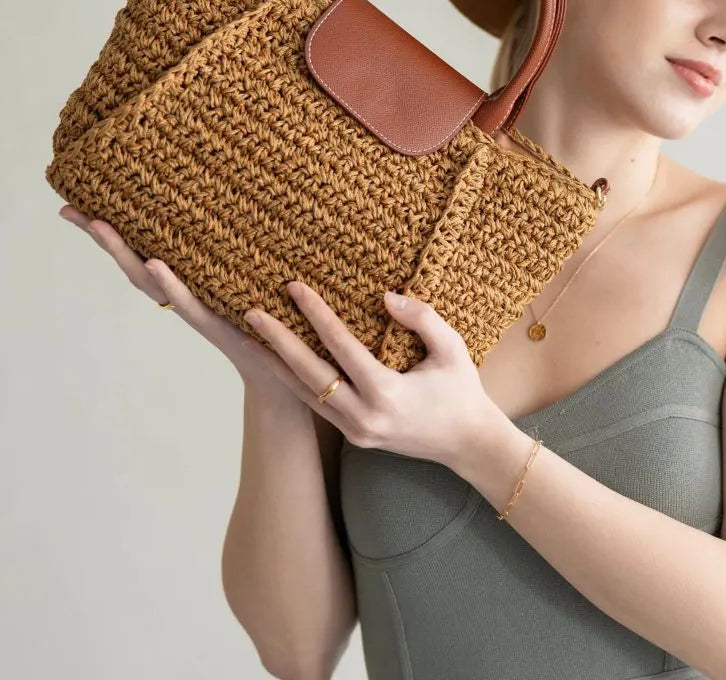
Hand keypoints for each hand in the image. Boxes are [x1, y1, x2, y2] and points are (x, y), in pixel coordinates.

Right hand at [56, 204, 305, 409]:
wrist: (283, 373)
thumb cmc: (266, 323)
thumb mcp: (246, 279)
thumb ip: (235, 250)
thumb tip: (241, 200)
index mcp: (186, 281)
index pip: (141, 251)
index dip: (112, 231)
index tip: (79, 203)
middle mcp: (183, 294)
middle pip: (133, 262)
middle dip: (102, 237)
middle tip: (70, 210)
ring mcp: (196, 308)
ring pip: (151, 280)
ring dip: (123, 253)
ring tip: (98, 225)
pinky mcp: (217, 321)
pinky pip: (189, 301)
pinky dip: (170, 284)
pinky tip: (154, 263)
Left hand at [242, 281, 498, 468]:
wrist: (469, 444)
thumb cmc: (462, 391)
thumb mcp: (452, 348)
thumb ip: (421, 319)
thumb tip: (385, 297)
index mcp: (387, 393)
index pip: (341, 346)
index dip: (316, 314)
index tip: (294, 287)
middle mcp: (364, 417)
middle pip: (310, 374)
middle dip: (278, 342)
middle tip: (252, 313)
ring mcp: (355, 431)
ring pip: (305, 395)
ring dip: (276, 365)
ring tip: (249, 338)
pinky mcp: (354, 436)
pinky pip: (316, 405)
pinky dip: (294, 382)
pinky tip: (277, 363)